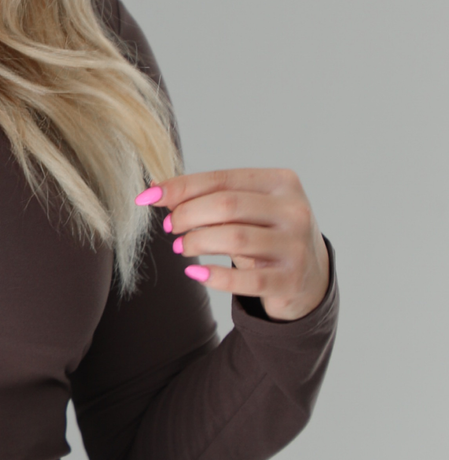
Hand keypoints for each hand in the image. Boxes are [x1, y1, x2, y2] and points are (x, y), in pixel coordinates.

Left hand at [137, 168, 329, 320]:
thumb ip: (209, 198)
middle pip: (227, 205)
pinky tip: (196, 273)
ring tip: (182, 247)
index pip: (222, 179)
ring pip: (235, 239)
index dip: (181, 187)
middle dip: (188, 214)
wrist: (311, 277)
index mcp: (281, 183)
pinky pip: (246, 280)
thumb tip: (156, 190)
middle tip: (170, 227)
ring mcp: (295, 246)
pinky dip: (214, 276)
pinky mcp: (291, 280)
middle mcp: (294, 210)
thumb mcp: (247, 211)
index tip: (149, 197)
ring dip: (197, 242)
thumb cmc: (267, 235)